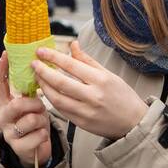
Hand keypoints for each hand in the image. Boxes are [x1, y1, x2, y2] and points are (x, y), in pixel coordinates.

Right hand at [0, 52, 51, 167]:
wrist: (35, 151)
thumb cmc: (34, 125)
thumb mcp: (31, 106)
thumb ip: (28, 92)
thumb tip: (37, 70)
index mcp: (5, 104)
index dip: (2, 68)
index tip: (6, 54)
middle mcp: (3, 117)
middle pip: (17, 104)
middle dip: (34, 104)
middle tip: (40, 106)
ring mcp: (8, 133)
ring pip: (30, 120)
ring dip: (42, 121)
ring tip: (40, 124)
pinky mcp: (18, 147)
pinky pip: (38, 135)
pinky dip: (44, 135)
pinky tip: (40, 136)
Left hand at [31, 42, 148, 139]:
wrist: (133, 123)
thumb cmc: (122, 96)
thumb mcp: (109, 74)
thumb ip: (87, 60)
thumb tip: (72, 44)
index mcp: (101, 80)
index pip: (71, 65)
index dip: (53, 57)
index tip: (40, 51)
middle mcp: (93, 96)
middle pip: (61, 82)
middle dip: (43, 71)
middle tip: (33, 64)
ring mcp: (86, 112)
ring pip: (57, 98)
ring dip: (44, 87)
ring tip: (38, 77)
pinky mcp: (81, 123)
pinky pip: (61, 110)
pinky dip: (51, 100)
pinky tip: (47, 91)